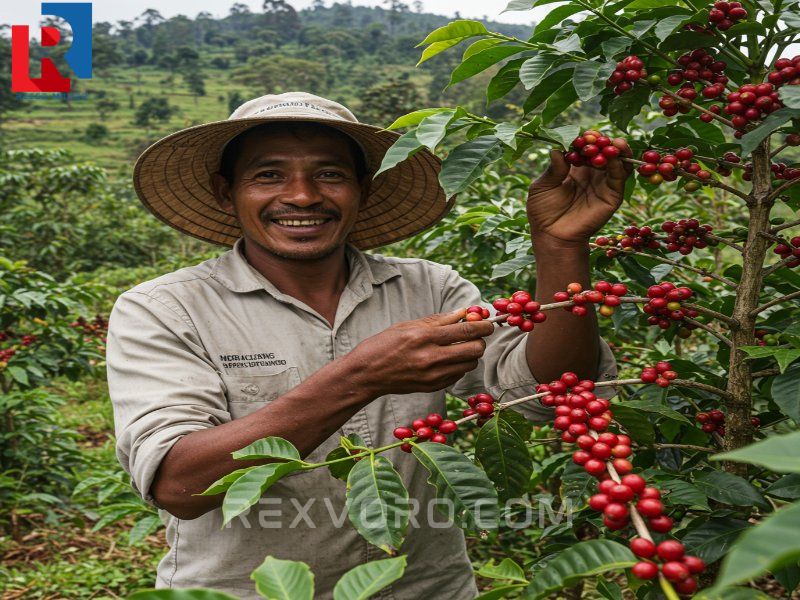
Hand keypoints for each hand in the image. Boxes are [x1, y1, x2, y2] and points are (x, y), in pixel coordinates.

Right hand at [345, 309, 493, 396]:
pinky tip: (447, 360)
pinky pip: (458, 376)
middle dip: (480, 341)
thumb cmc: (384, 345)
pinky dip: (459, 367)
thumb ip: (438, 320)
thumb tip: (463, 312)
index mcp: (424, 337)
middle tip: (476, 335)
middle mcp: (431, 357)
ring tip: (459, 347)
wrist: (367, 374)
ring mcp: (433, 375)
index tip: (489, 323)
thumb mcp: (408, 325)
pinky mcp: (433, 387)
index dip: (483, 326)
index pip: (466, 330)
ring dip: (470, 354)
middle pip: (474, 349)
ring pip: (469, 364)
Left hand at [527, 143, 632, 244]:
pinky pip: (619, 178)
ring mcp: (603, 184)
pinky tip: (613, 158)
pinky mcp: (612, 196)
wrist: (552, 236)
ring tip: (613, 143)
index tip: (584, 136)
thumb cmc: (543, 212)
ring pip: (616, 161)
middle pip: (603, 151)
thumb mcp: (542, 186)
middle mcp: (591, 173)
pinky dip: (619, 166)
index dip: (586, 140)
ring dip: (616, 150)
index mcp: (574, 168)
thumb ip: (553, 168)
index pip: (585, 147)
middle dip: (603, 142)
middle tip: (598, 138)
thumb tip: (558, 148)